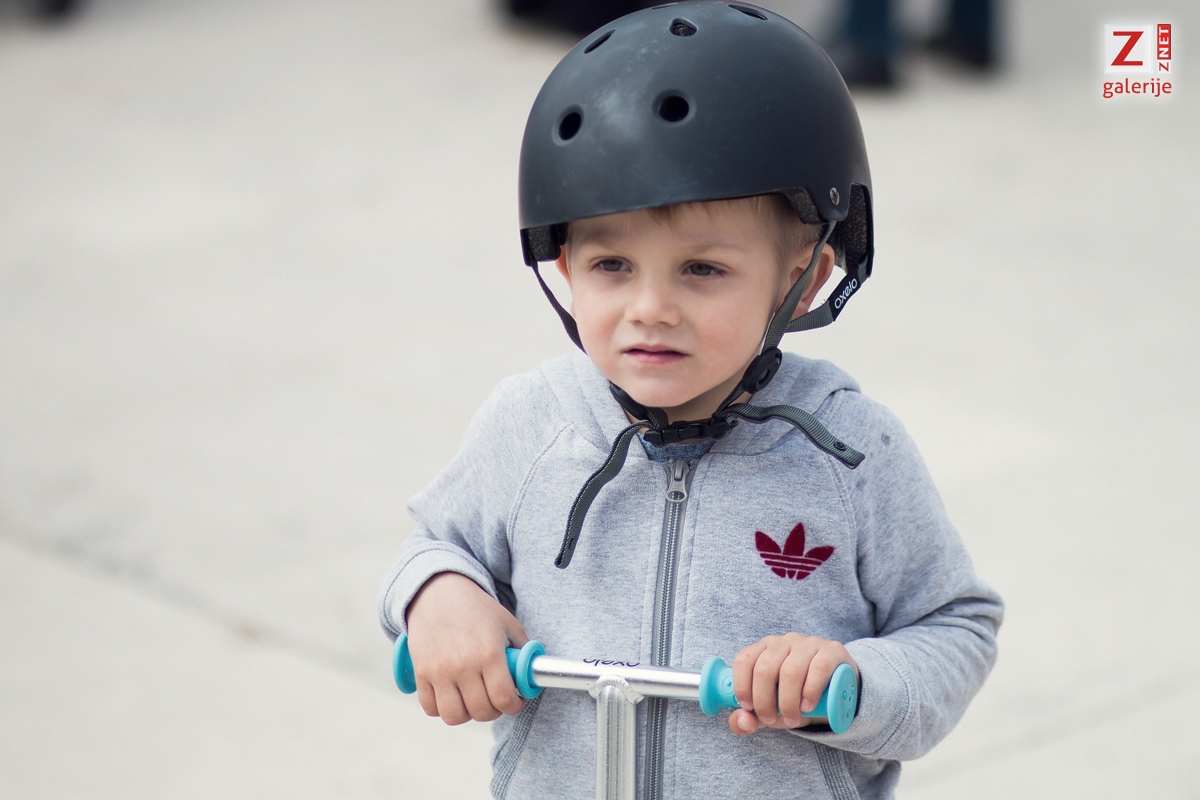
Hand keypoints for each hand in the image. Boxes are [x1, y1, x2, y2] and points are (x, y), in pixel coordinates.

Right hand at [405, 572, 528, 724]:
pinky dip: (441, 709)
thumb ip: (522, 650)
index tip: (515, 702)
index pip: (504, 699)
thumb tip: (532, 673)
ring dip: (467, 714)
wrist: (438, 593)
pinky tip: (451, 697)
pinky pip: (430, 707)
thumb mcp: (507, 623)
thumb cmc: (475, 608)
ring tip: (472, 701)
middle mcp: (464, 666)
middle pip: (481, 712)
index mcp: (489, 654)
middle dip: (493, 711)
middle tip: (495, 701)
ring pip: (454, 716)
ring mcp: (440, 672)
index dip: (514, 706)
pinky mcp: (421, 673)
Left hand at [726, 632, 858, 735]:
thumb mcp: (773, 709)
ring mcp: (808, 644)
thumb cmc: (797, 697)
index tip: (748, 708)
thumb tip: (742, 722)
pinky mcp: (831, 651)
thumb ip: (752, 718)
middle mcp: (784, 642)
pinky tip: (808, 706)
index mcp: (764, 649)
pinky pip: (818, 668)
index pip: (744, 660)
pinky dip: (810, 691)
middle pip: (765, 668)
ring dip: (787, 701)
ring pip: (790, 670)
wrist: (838, 691)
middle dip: (764, 700)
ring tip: (792, 718)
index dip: (742, 686)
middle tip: (771, 719)